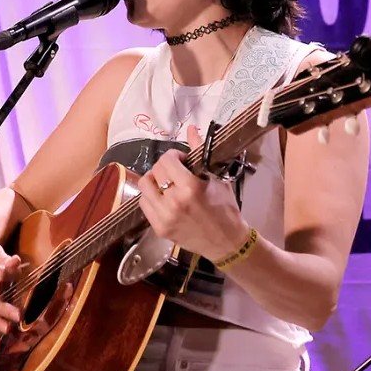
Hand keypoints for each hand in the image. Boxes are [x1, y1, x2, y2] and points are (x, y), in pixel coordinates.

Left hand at [137, 125, 250, 261]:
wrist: (226, 242)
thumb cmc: (225, 208)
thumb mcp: (216, 178)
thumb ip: (200, 152)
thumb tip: (191, 128)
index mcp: (190, 187)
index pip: (167, 160)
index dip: (174, 155)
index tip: (182, 160)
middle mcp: (174, 202)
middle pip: (155, 171)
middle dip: (165, 166)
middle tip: (176, 171)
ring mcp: (164, 217)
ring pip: (144, 187)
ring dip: (154, 180)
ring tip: (166, 183)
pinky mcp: (159, 229)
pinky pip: (144, 204)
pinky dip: (151, 196)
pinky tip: (163, 197)